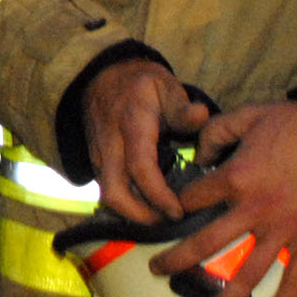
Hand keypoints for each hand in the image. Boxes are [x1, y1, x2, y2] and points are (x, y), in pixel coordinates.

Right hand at [82, 57, 208, 222]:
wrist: (101, 74)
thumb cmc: (139, 82)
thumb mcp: (165, 84)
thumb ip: (183, 105)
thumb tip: (201, 116)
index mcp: (131, 124)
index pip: (140, 167)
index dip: (158, 195)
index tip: (178, 211)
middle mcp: (110, 143)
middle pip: (114, 192)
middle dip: (140, 216)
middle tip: (168, 223)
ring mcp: (98, 154)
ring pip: (108, 195)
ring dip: (133, 213)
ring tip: (161, 218)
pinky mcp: (95, 161)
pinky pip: (108, 188)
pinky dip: (126, 203)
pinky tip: (148, 206)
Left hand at [150, 101, 296, 296]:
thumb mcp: (249, 115)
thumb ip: (216, 131)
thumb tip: (197, 152)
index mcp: (236, 177)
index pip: (193, 199)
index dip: (175, 206)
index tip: (166, 215)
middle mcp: (255, 209)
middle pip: (206, 243)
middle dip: (177, 260)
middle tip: (156, 270)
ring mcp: (284, 229)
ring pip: (247, 272)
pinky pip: (294, 278)